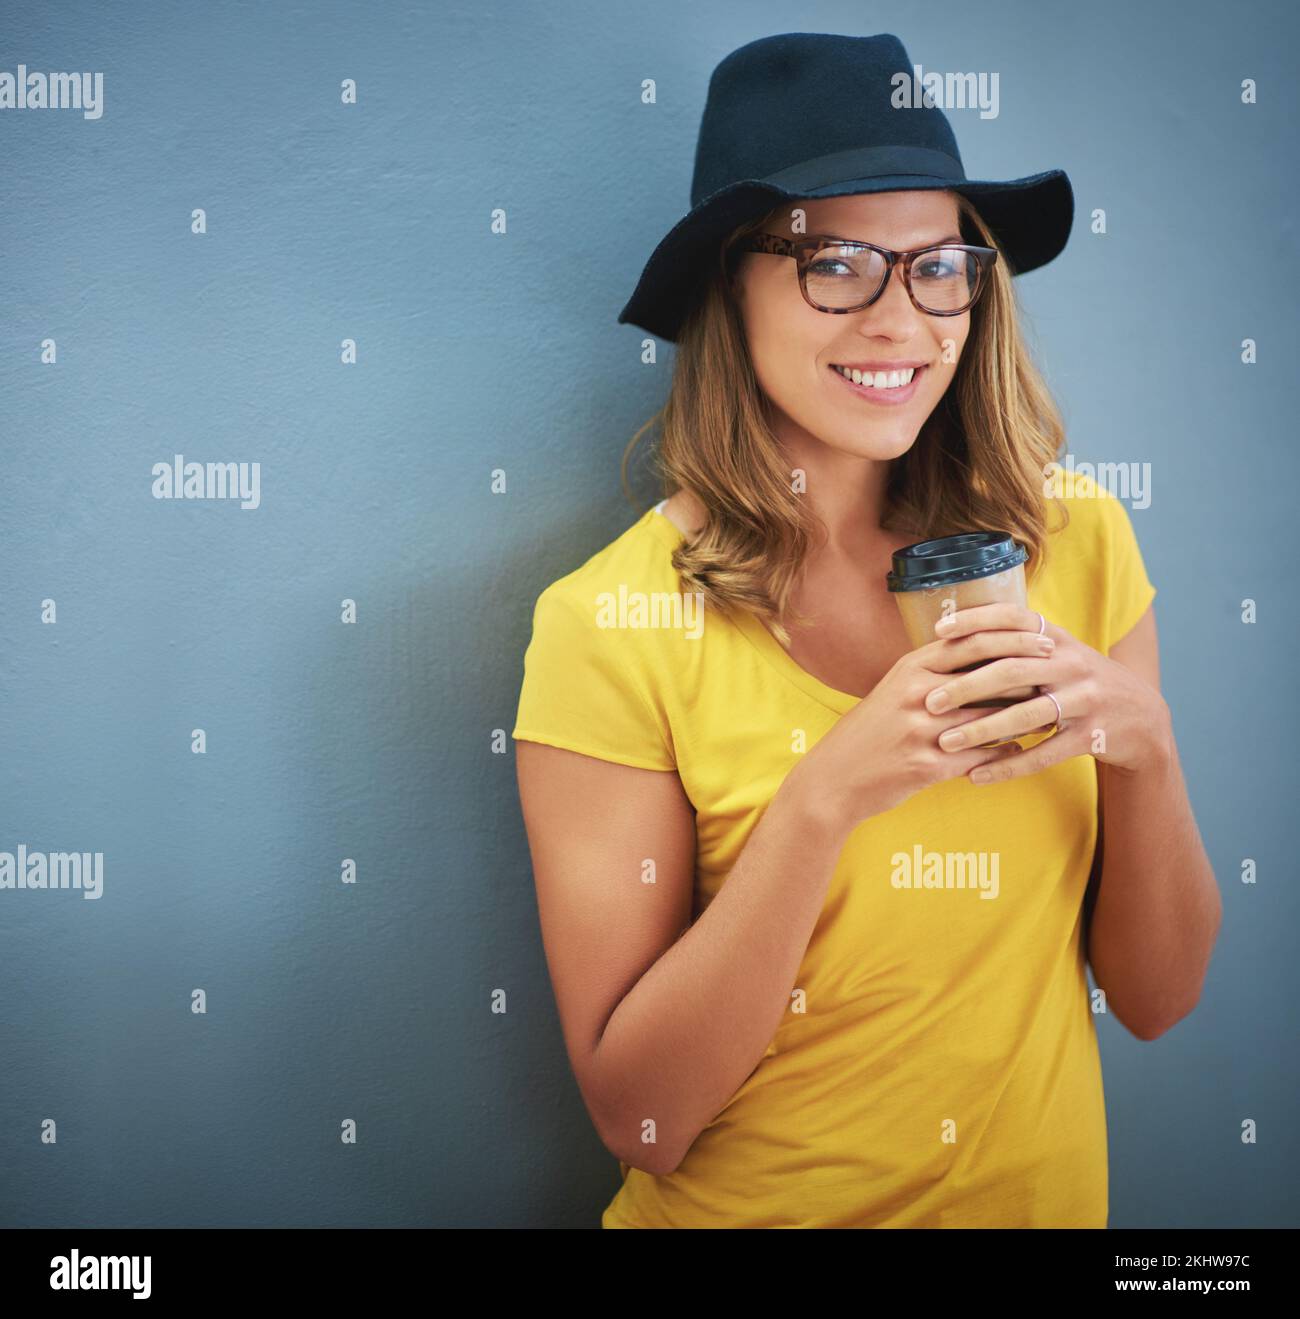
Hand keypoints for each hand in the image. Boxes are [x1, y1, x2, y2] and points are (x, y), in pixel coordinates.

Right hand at [790, 621, 1052, 827]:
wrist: (834, 778)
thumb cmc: (869, 732)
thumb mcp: (893, 690)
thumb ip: (930, 672)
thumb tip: (974, 652)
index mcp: (909, 669)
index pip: (969, 641)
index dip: (1009, 636)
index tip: (1041, 634)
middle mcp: (916, 694)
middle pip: (984, 673)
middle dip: (1025, 668)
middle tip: (1056, 665)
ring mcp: (921, 730)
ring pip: (987, 717)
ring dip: (1022, 714)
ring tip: (1050, 710)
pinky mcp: (926, 765)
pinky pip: (978, 756)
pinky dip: (1004, 753)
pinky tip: (1022, 750)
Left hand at [925, 602, 1171, 782]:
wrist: (1142, 717)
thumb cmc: (1079, 681)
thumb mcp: (1056, 653)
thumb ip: (1016, 643)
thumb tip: (955, 635)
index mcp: (1057, 638)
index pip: (1014, 618)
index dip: (976, 620)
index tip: (938, 630)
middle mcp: (1071, 663)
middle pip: (1012, 669)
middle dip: (966, 686)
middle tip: (929, 701)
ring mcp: (1084, 699)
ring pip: (1026, 714)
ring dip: (981, 730)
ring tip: (945, 742)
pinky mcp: (1091, 735)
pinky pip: (1044, 754)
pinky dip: (1008, 766)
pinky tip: (976, 776)